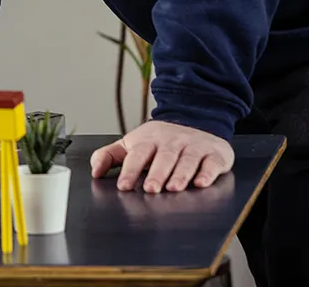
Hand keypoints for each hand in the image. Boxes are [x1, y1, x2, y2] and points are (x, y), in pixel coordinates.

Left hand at [90, 120, 232, 192]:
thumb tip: (94, 172)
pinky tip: (201, 183)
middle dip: (157, 173)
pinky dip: (207, 173)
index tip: (123, 186)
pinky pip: (211, 163)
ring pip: (187, 160)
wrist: (196, 119)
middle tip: (150, 189)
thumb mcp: (132, 143)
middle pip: (163, 157)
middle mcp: (171, 142)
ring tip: (173, 188)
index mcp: (149, 141)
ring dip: (180, 174)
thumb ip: (110, 156)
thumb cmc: (160, 140)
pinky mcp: (214, 153)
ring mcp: (193, 146)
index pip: (138, 154)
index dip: (130, 170)